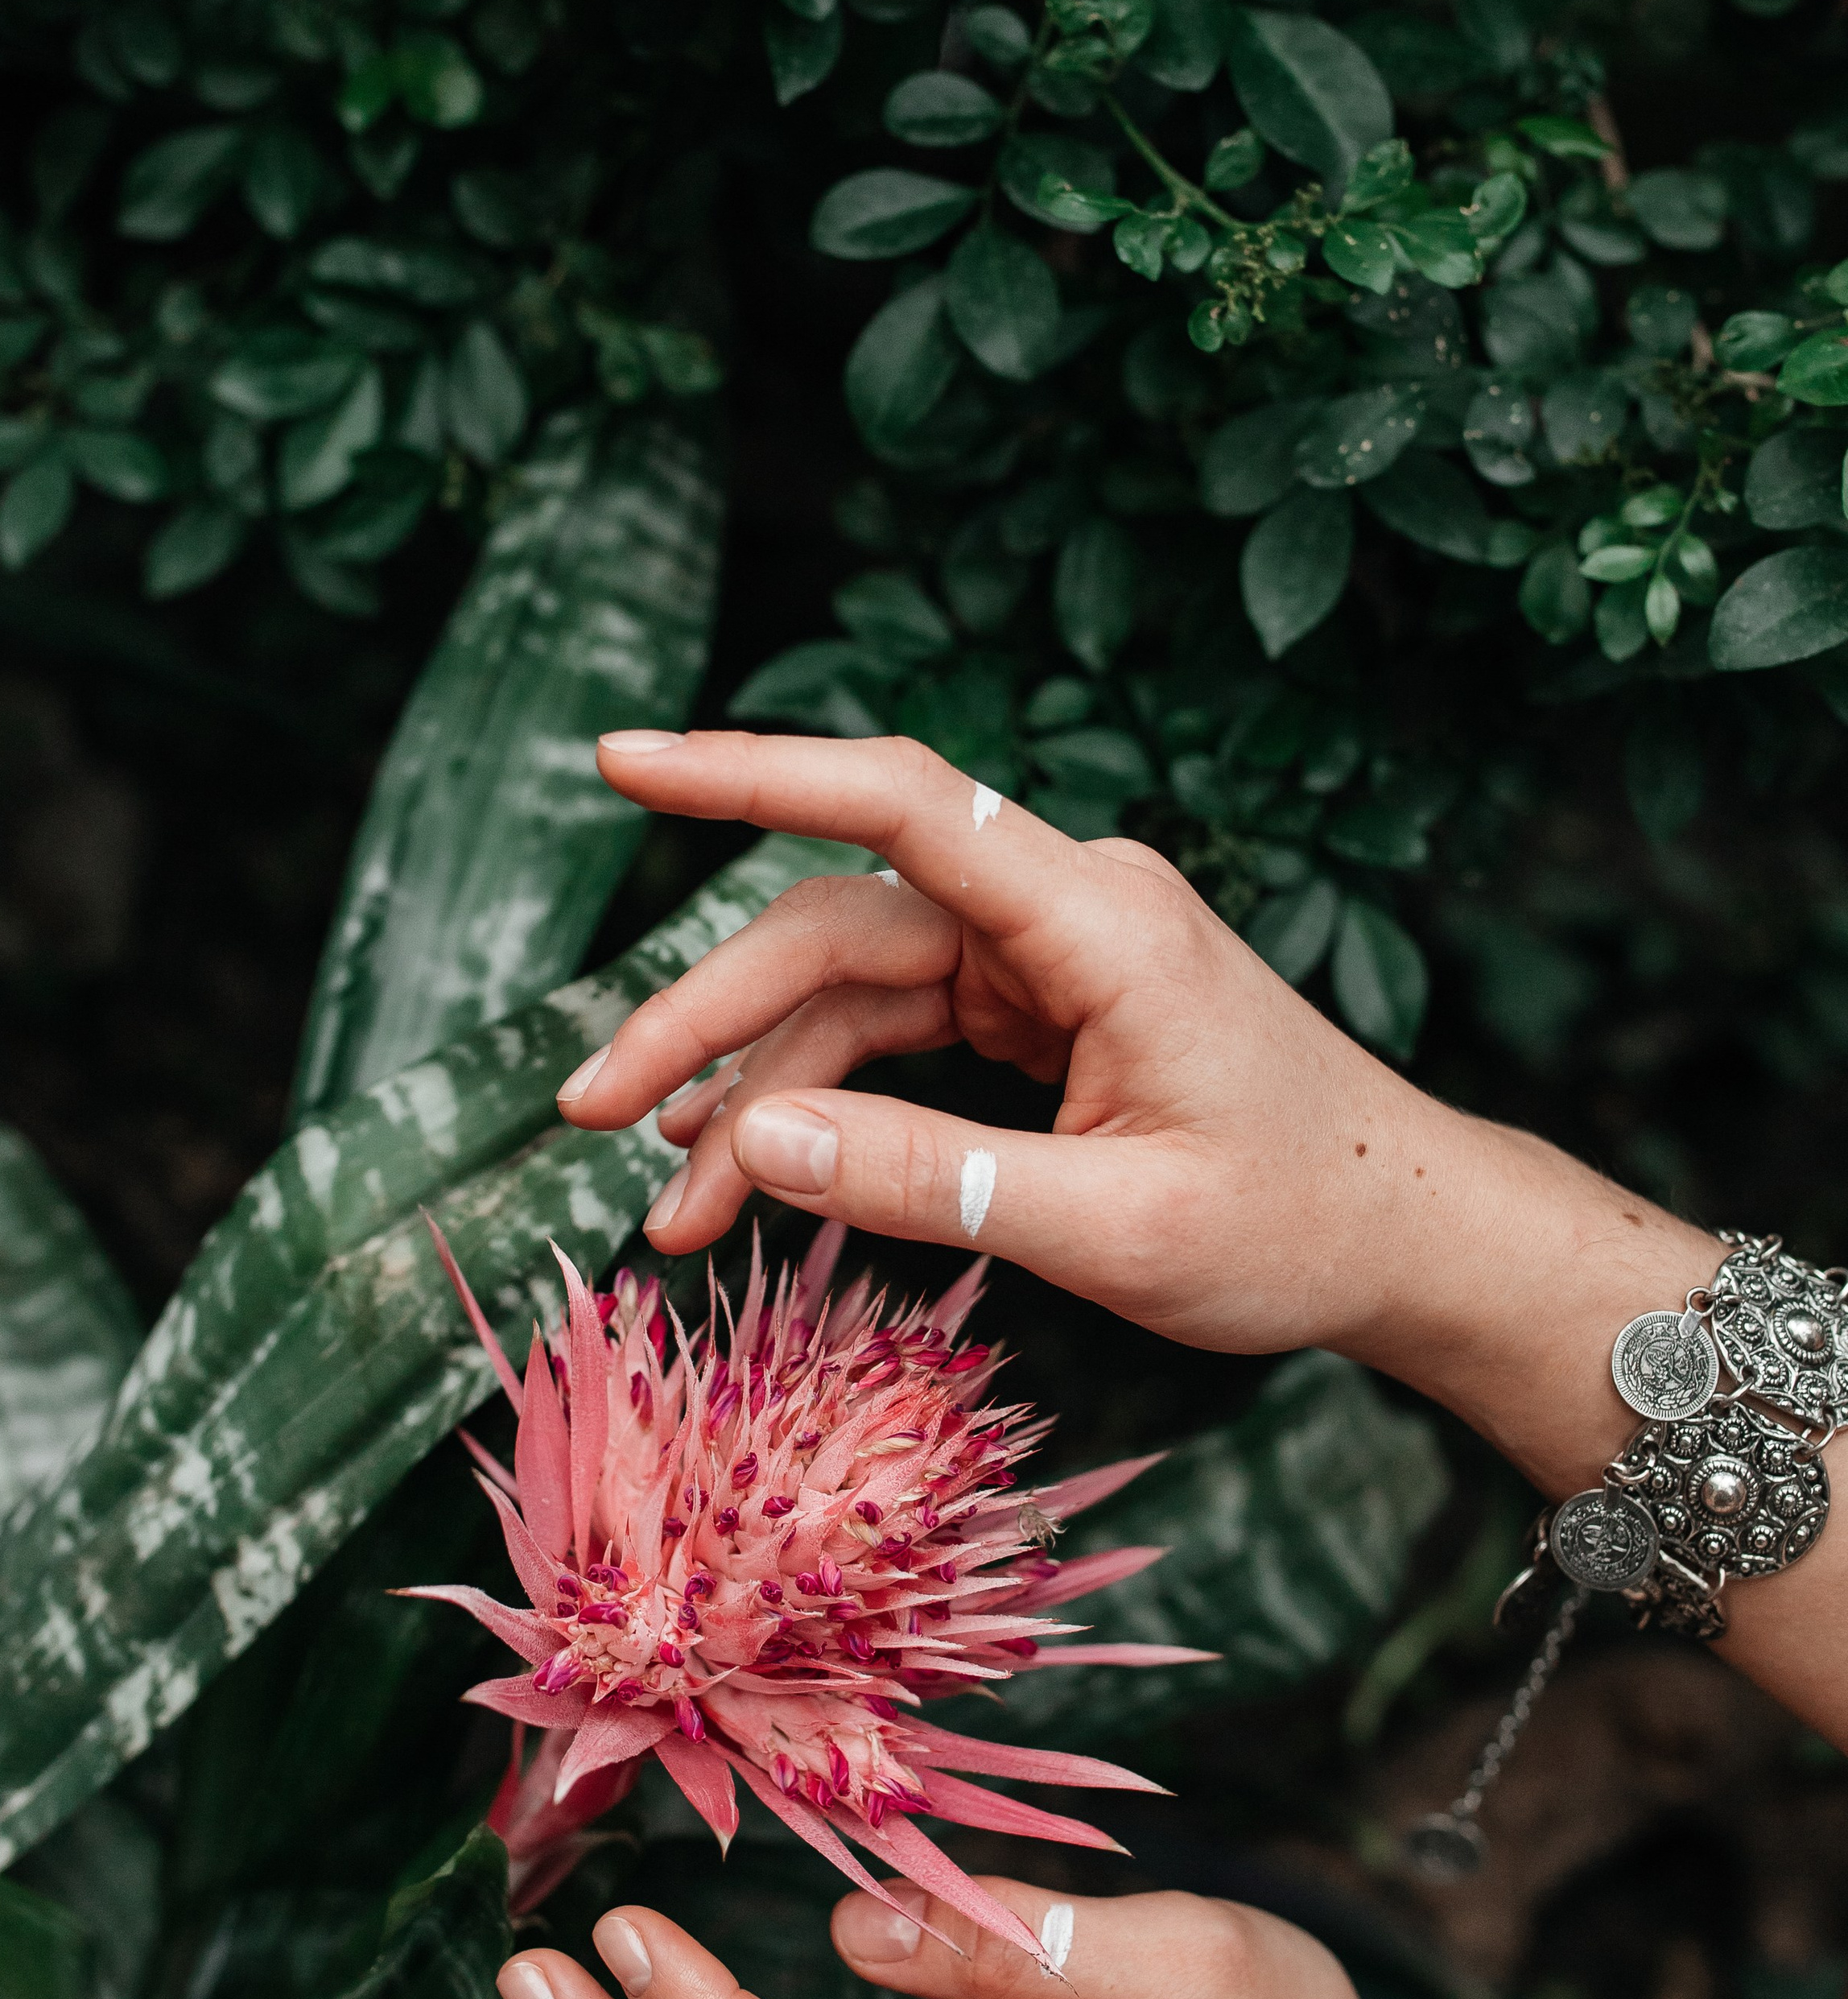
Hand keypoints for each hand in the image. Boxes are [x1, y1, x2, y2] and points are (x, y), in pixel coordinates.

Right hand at [557, 728, 1720, 1501]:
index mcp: (1098, 920)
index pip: (896, 803)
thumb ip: (930, 1179)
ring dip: (753, 1092)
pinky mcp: (1034, 1005)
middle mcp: (1061, 909)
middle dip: (706, 1019)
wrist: (1407, 1236)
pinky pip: (891, 1034)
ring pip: (848, 991)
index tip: (623, 762)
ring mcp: (1044, 954)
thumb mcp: (1114, 1230)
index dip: (748, 773)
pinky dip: (819, 1105)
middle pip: (834, 925)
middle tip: (591, 1112)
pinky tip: (750, 1174)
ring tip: (670, 1208)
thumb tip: (755, 1141)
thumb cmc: (1295, 1224)